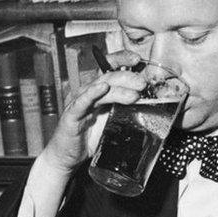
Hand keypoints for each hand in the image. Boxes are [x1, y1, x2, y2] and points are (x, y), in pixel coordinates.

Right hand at [38, 50, 145, 176]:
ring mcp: (79, 102)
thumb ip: (127, 107)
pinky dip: (92, 94)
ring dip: (118, 89)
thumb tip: (150, 100)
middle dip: (127, 77)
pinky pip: (81, 103)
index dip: (122, 59)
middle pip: (108, 76)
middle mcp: (88, 92)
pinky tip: (102, 88)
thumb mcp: (113, 119)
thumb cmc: (90, 136)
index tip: (136, 59)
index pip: (109, 67)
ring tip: (134, 94)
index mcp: (98, 90)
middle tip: (143, 83)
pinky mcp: (71, 116)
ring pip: (99, 88)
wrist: (67, 157)